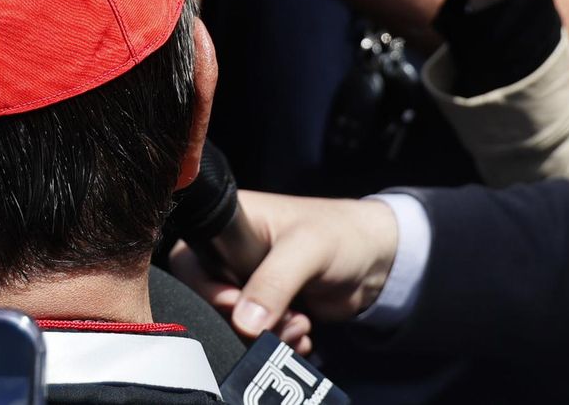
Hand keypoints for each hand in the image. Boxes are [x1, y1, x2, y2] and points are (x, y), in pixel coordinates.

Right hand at [167, 191, 398, 352]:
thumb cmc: (341, 235)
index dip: (206, 289)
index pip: (189, 262)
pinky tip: (302, 334)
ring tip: (299, 323)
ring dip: (266, 335)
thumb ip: (274, 283)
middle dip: (243, 319)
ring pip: (232, 324)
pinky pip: (254, 337)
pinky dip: (278, 343)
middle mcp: (228, 255)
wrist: (379, 261)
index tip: (237, 303)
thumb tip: (243, 323)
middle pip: (206, 299)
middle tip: (278, 318)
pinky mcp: (264, 308)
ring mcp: (245, 283)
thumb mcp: (306, 251)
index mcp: (226, 225)